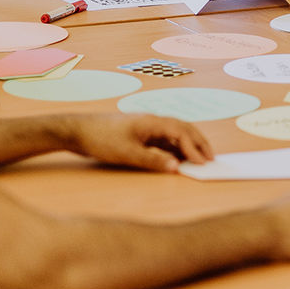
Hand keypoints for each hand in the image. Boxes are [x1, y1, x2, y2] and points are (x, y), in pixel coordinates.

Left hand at [66, 114, 213, 172]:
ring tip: (199, 158)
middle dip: (199, 142)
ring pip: (175, 133)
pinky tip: (177, 157)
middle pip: (184, 128)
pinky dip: (176, 147)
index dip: (194, 147)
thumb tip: (176, 167)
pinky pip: (165, 138)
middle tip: (211, 158)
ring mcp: (147, 126)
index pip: (182, 132)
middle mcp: (153, 121)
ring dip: (189, 144)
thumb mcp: (127, 154)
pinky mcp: (140, 132)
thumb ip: (153, 160)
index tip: (203, 163)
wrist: (78, 130)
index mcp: (153, 122)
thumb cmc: (101, 139)